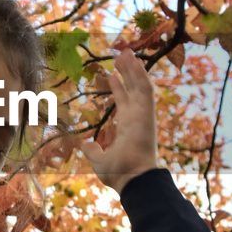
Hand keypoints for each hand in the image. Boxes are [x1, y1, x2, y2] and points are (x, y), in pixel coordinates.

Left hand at [82, 47, 159, 194]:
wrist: (133, 179)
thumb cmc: (119, 173)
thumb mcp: (99, 160)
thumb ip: (93, 151)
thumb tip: (84, 144)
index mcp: (128, 127)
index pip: (123, 102)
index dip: (118, 88)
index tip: (111, 75)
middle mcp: (137, 118)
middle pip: (132, 89)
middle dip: (126, 72)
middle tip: (119, 56)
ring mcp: (143, 114)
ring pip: (139, 85)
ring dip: (133, 68)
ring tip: (125, 52)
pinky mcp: (147, 112)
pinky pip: (145, 89)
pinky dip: (140, 73)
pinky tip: (134, 60)